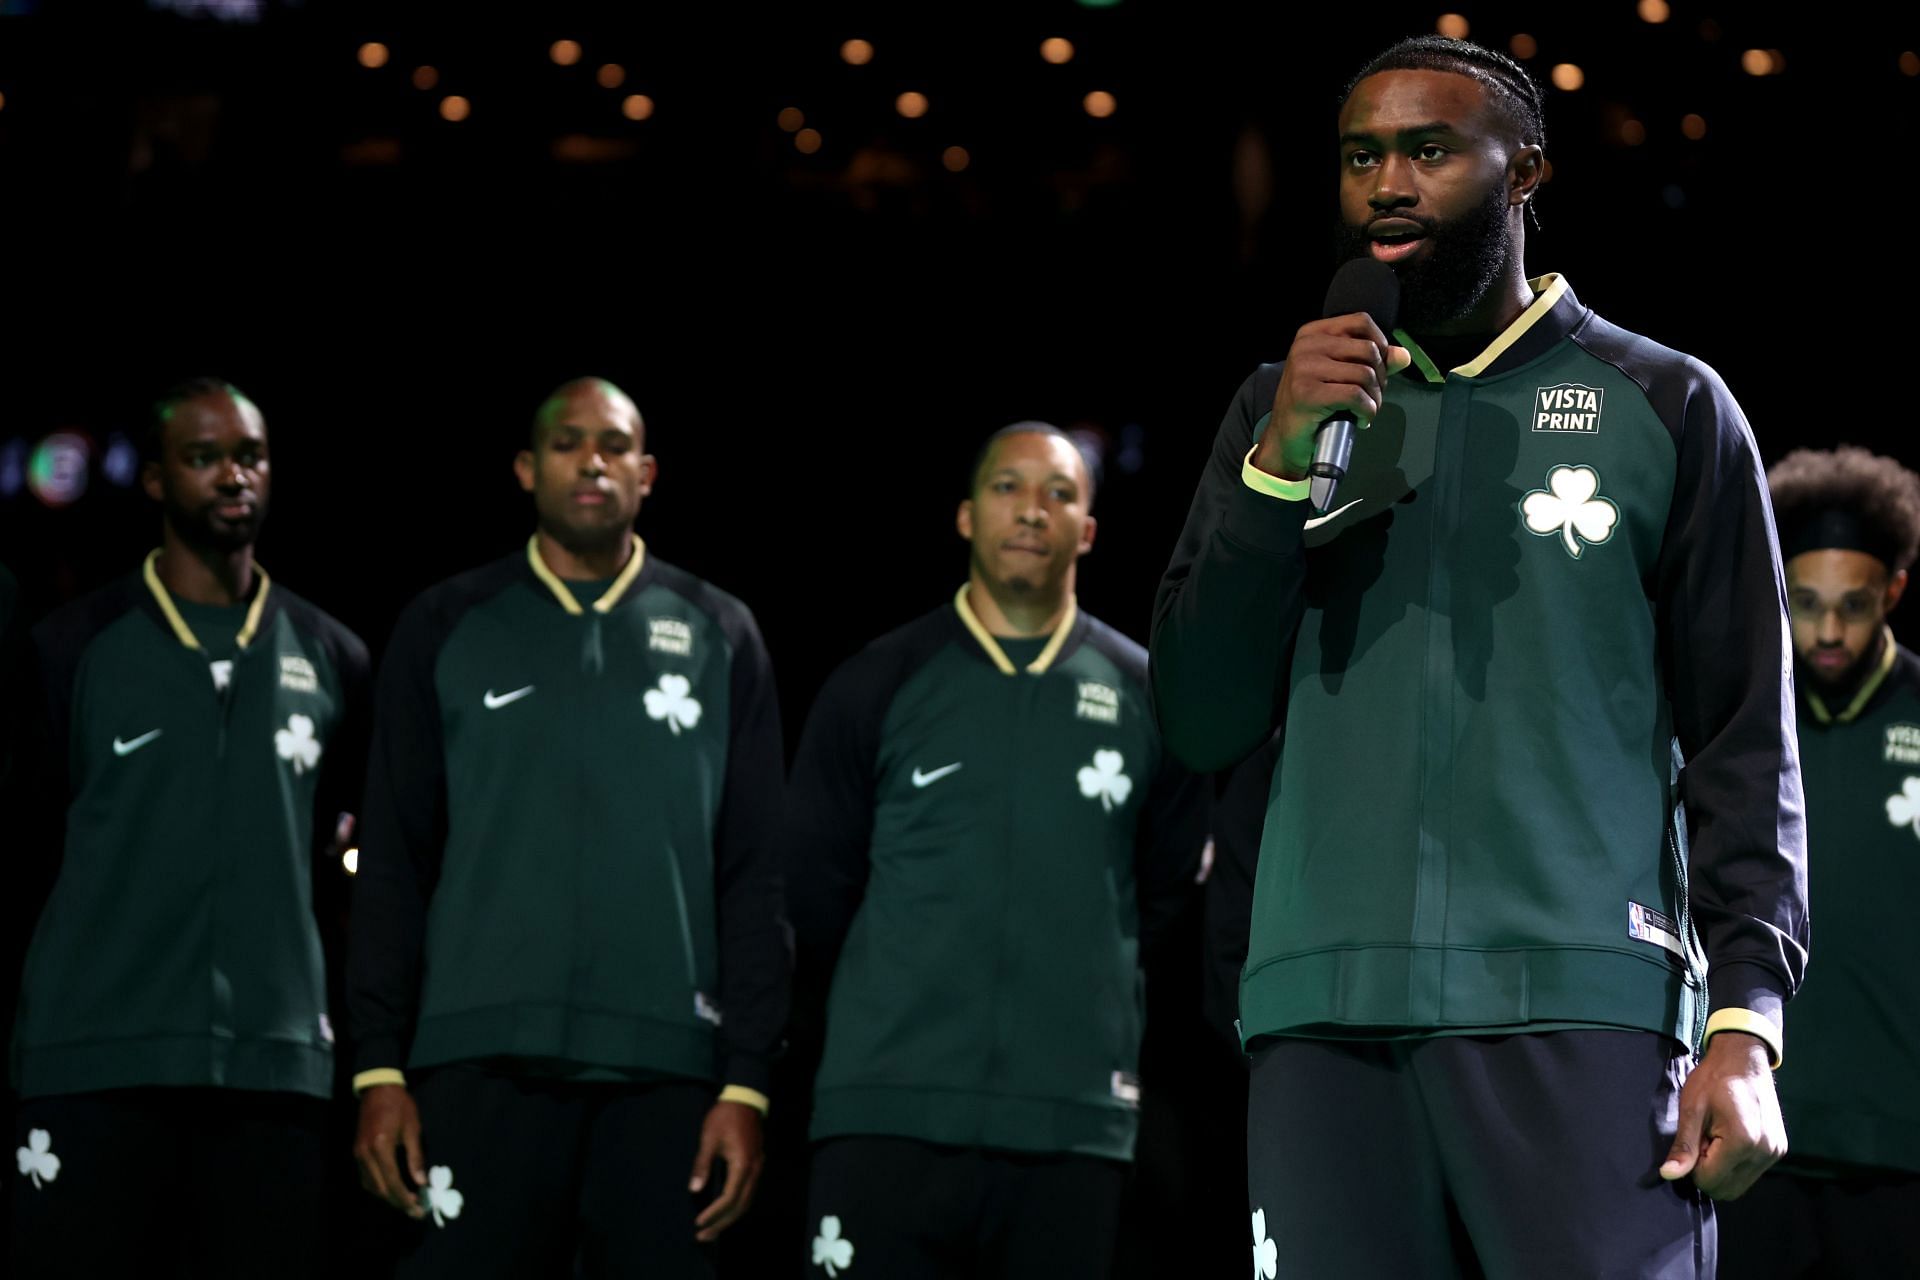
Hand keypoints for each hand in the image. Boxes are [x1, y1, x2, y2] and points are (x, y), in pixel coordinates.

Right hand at [354, 1084, 426, 1218]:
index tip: (418, 1209)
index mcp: (381, 1147)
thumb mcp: (413, 1129)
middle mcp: (365, 1154)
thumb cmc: (400, 1106)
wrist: (378, 1088)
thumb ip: (416, 1157)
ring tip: (406, 1203)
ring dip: (388, 1197)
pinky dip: (378, 1187)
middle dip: (398, 1203)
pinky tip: (391, 1189)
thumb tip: (421, 1182)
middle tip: (415, 1212)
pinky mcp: (356, 1152)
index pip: (393, 1182)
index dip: (405, 1198)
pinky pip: (366, 1177)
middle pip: (380, 1189)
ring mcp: (358, 1154)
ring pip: (371, 1186)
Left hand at [689, 1100, 763, 1242]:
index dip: (714, 1213)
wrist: (745, 1098)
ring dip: (730, 1217)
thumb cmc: (724, 1117)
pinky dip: (736, 1205)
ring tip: (712, 1229)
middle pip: (741, 1206)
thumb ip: (702, 1165)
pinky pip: (748, 1192)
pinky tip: (724, 1211)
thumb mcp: (708, 1139)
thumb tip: (694, 1189)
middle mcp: (754, 1170)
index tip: (698, 1223)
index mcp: (742, 1164)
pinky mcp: (756, 1164)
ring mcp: (758, 1167)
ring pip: (747, 1201)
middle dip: (722, 1223)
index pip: (729, 1198)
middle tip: (704, 1236)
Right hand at [1254, 313, 1411, 480]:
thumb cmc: (1315, 405)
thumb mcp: (1342, 376)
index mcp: (1313, 334)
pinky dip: (1367, 411)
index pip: (1361, 322)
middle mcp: (1306, 346)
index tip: (1378, 369)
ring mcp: (1304, 368)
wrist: (1286, 438)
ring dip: (1375, 399)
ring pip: (1365, 374)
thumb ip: (1372, 362)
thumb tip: (1403, 356)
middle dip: (1381, 378)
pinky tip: (1361, 420)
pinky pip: (1355, 396)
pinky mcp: (1307, 393)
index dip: (1381, 344)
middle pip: (1368, 350)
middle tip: (1372, 397)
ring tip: (1366, 411)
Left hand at [1659, 1031, 1784, 1198]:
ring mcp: (1775, 1153)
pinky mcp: (1779, 1151)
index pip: (1709, 1181)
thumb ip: (1684, 1146)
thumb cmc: (1713, 1079)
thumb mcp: (1691, 1109)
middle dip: (1708, 1172)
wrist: (1744, 1060)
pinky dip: (1736, 1165)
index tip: (1695, 1140)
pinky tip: (1730, 1139)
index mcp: (1742, 1142)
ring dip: (1722, 1170)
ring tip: (1716, 1138)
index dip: (1694, 1167)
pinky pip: (1751, 1174)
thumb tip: (1669, 1175)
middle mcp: (1764, 1152)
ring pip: (1740, 1186)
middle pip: (1727, 1190)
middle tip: (1704, 1140)